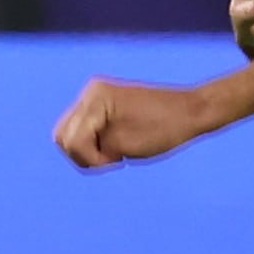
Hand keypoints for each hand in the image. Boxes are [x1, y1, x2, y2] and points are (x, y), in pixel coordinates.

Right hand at [55, 78, 215, 168]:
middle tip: (113, 160)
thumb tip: (75, 147)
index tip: (118, 162)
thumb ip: (92, 147)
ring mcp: (95, 95)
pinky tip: (116, 147)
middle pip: (63, 135)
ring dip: (87, 150)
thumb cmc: (163, 130)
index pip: (73, 140)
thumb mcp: (123, 146)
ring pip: (70, 132)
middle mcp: (90, 92)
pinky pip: (84, 128)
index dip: (90, 159)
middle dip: (83, 154)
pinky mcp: (102, 102)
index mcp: (96, 99)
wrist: (190, 113)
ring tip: (115, 154)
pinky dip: (95, 142)